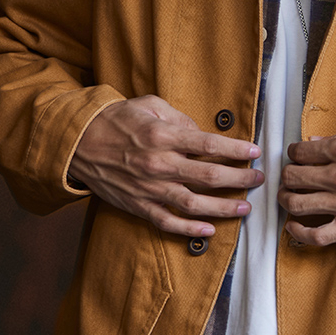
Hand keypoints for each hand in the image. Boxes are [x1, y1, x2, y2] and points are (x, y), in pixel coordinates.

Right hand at [68, 95, 262, 236]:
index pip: (211, 146)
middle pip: (210, 177)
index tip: (255, 153)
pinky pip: (168, 222)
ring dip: (225, 208)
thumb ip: (180, 118)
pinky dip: (190, 230)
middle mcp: (160, 164)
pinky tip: (210, 230)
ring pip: (195, 204)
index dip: (238, 151)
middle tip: (259, 180)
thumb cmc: (115, 120)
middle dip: (240, 179)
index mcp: (164, 136)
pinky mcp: (139, 206)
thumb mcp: (149, 104)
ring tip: (245, 207)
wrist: (77, 143)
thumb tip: (202, 132)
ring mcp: (149, 189)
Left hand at [278, 129, 335, 245]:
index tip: (296, 157)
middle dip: (286, 175)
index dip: (294, 153)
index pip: (300, 152)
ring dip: (285, 200)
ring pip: (296, 204)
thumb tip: (312, 142)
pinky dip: (298, 232)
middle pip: (292, 177)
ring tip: (287, 197)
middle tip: (290, 176)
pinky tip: (293, 225)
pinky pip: (316, 235)